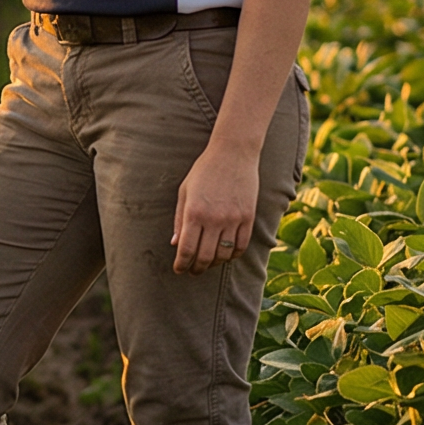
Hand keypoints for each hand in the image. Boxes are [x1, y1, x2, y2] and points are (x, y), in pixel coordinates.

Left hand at [171, 142, 259, 273]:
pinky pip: (241, 246)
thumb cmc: (204, 171)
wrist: (233, 153)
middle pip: (205, 257)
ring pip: (224, 254)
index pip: (186, 250)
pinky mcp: (248, 217)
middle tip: (192, 271)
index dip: (181, 264)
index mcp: (194, 212)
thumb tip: (175, 244)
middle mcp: (214, 219)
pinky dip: (233, 255)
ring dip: (214, 263)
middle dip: (196, 268)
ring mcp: (233, 219)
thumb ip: (179, 219)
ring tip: (208, 263)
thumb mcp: (185, 192)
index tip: (179, 269)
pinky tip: (225, 254)